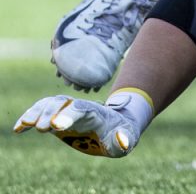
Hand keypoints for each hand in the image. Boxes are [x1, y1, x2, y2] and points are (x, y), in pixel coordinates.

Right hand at [12, 90, 151, 156]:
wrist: (117, 124)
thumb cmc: (121, 132)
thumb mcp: (127, 138)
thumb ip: (124, 139)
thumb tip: (122, 141)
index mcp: (97, 112)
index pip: (83, 109)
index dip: (69, 115)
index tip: (56, 126)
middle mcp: (80, 107)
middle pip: (63, 103)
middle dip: (51, 112)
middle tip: (41, 128)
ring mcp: (68, 110)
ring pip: (50, 104)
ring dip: (36, 112)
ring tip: (25, 125)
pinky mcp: (57, 117)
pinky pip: (41, 112)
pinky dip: (30, 117)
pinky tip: (19, 128)